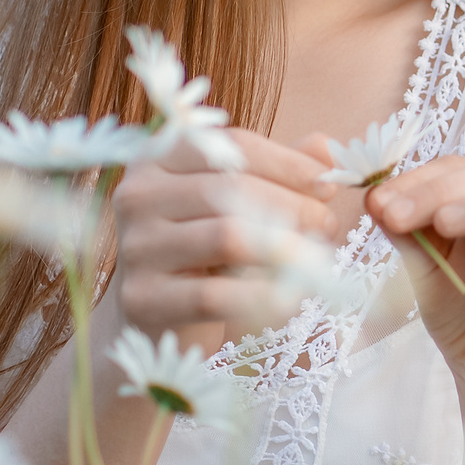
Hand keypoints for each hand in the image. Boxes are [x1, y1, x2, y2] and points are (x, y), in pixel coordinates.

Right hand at [111, 130, 334, 334]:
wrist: (157, 319)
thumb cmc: (204, 252)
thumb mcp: (237, 205)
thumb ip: (277, 172)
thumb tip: (325, 147)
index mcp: (158, 157)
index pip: (232, 145)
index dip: (288, 163)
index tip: (329, 184)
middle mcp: (136, 194)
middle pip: (232, 188)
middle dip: (294, 205)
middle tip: (329, 225)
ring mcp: (135, 247)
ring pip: (227, 237)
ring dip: (285, 248)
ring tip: (316, 260)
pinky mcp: (142, 299)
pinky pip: (214, 294)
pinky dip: (261, 295)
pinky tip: (290, 296)